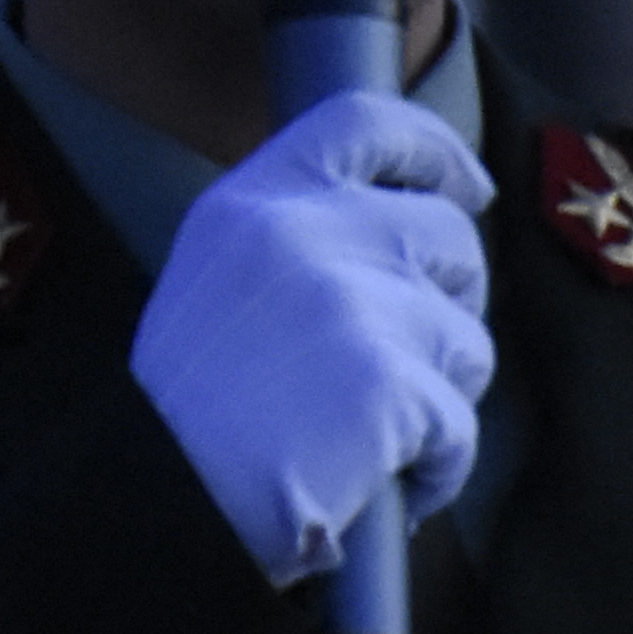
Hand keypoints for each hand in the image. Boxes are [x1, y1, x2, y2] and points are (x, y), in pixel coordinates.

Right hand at [132, 91, 492, 587]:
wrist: (166, 509)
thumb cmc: (187, 417)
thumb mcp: (214, 283)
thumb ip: (292, 238)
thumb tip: (402, 221)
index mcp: (250, 201)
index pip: (366, 123)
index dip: (434, 150)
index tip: (465, 188)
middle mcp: (302, 233)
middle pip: (446, 233)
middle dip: (451, 299)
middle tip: (408, 360)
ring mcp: (352, 304)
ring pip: (466, 333)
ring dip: (441, 391)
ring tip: (376, 434)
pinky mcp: (390, 383)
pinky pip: (461, 420)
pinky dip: (438, 463)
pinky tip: (386, 482)